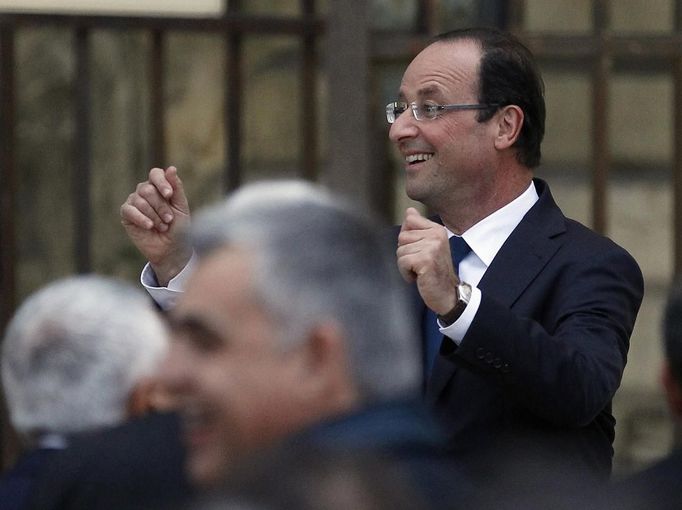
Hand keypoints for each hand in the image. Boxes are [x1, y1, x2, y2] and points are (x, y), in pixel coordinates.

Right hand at [120, 166, 191, 285]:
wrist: (172, 248)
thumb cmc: (179, 227)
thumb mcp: (181, 207)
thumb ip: (176, 188)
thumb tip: (171, 168)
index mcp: (159, 187)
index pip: (155, 174)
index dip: (162, 182)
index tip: (169, 195)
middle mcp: (145, 191)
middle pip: (148, 189)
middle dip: (161, 206)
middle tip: (169, 219)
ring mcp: (134, 202)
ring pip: (139, 200)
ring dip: (154, 215)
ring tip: (163, 226)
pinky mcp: (126, 214)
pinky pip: (129, 210)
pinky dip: (141, 218)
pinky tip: (150, 226)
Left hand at [396, 207, 458, 314]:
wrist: (447, 293)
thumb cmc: (435, 271)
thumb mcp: (429, 246)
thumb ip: (418, 228)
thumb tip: (409, 211)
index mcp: (437, 229)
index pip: (409, 220)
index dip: (408, 239)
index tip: (419, 250)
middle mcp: (436, 235)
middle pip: (402, 237)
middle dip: (406, 253)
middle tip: (420, 263)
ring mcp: (432, 247)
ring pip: (400, 251)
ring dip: (406, 265)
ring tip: (420, 270)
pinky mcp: (425, 260)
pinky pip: (402, 262)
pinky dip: (406, 273)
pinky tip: (418, 277)